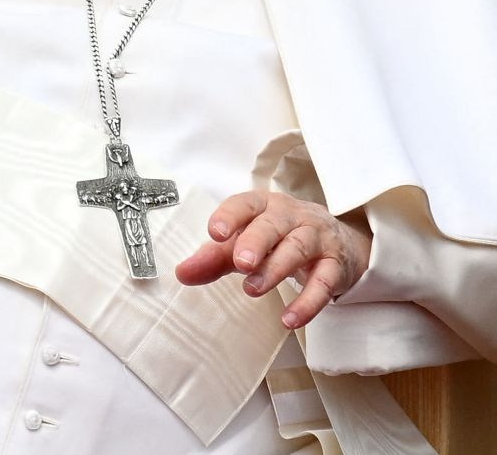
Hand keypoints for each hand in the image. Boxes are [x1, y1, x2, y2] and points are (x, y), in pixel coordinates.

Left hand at [175, 191, 371, 329]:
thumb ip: (214, 257)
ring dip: (275, 269)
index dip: (230, 215)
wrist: (340, 241)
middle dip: (255, 242)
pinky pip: (324, 282)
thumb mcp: (246, 242)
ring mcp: (317, 238)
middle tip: (239, 263)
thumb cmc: (280, 238)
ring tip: (253, 289)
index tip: (215, 232)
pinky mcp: (336, 265)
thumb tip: (182, 272)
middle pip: (273, 224)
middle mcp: (292, 216)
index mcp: (264, 205)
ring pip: (298, 248)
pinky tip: (290, 319)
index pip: (245, 203)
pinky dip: (308, 302)